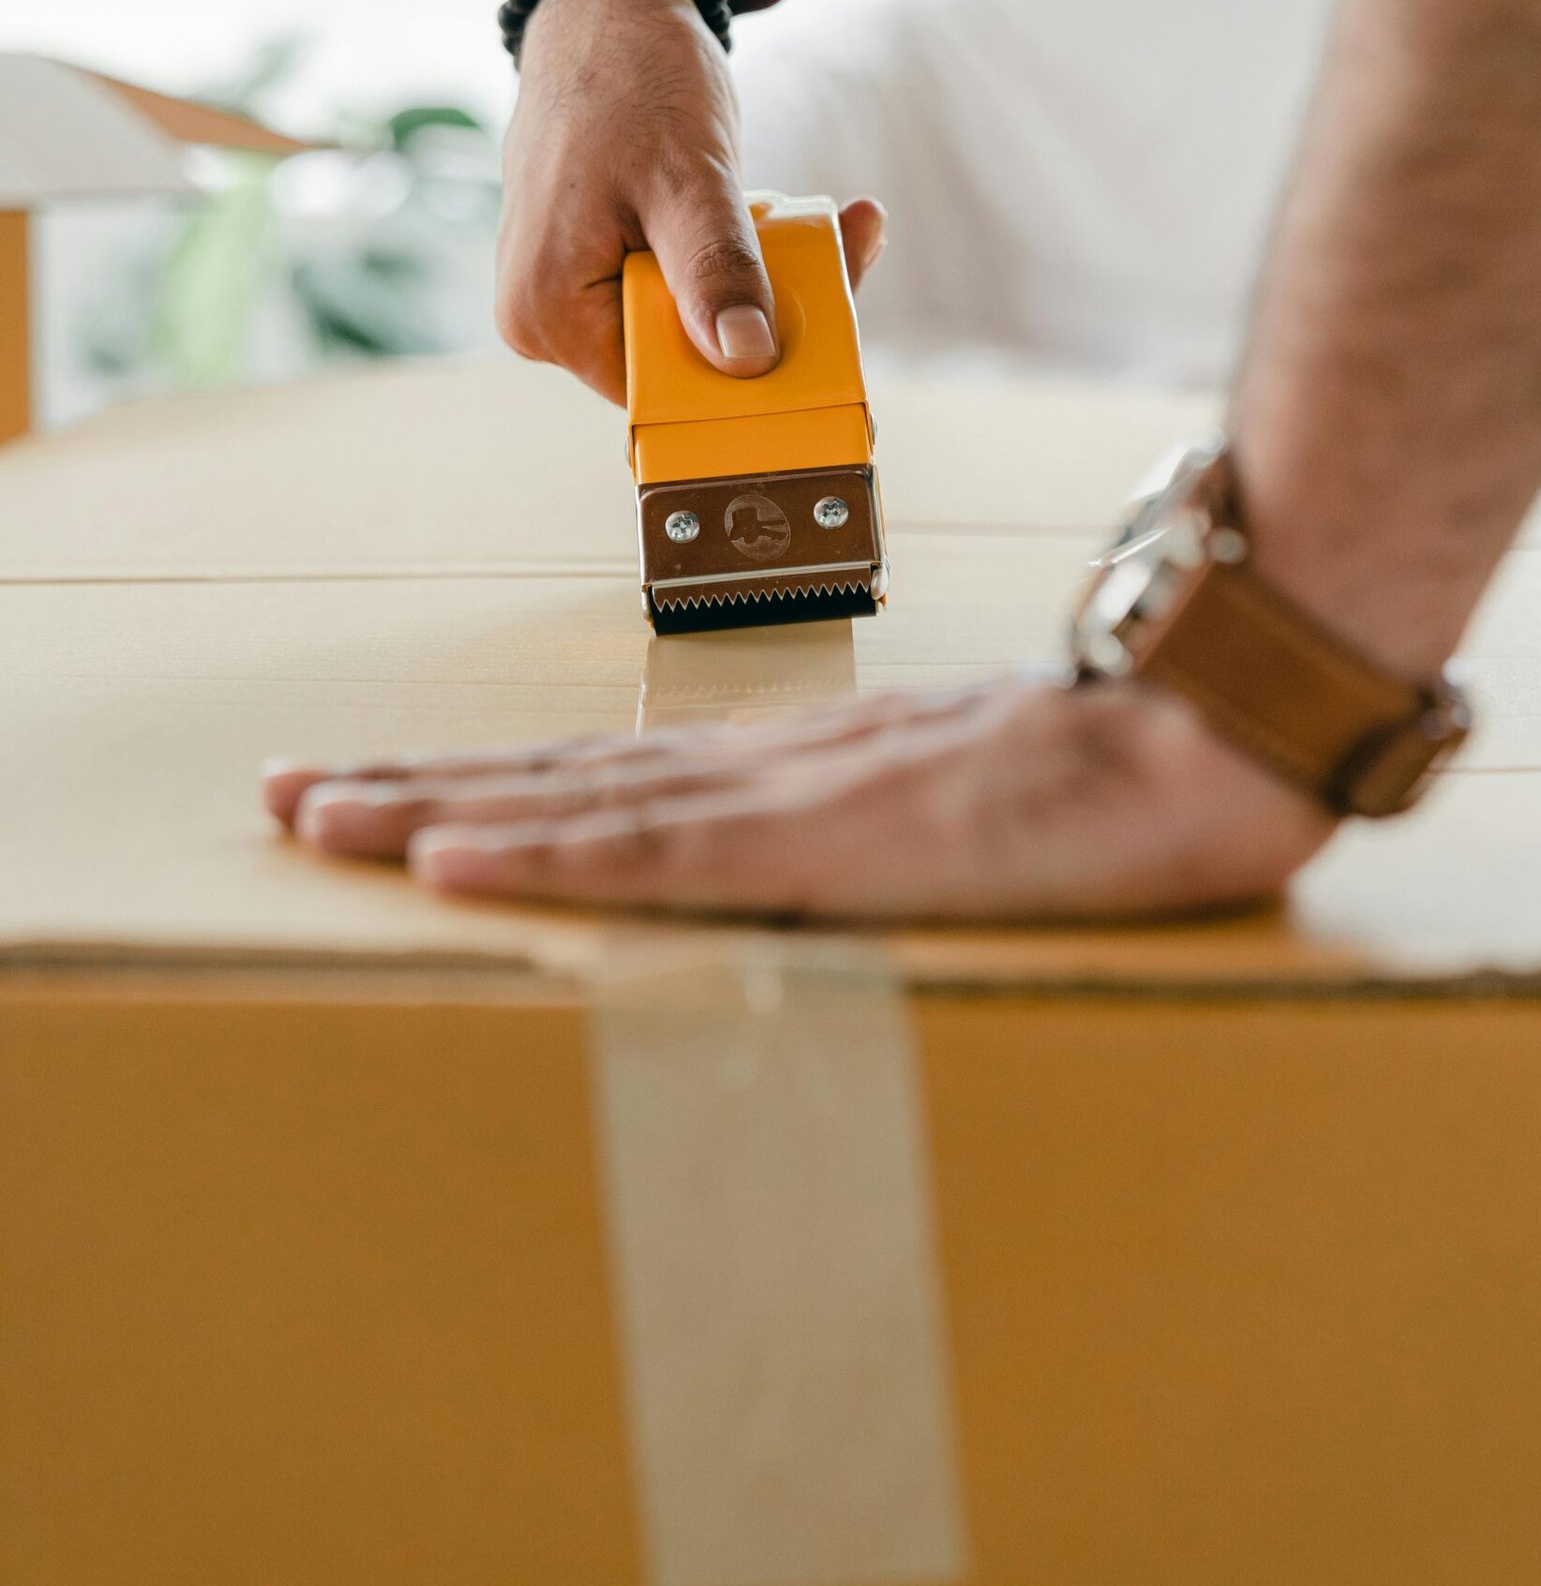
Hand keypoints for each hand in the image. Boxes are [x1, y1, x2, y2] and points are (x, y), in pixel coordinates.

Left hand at [262, 674, 1331, 921]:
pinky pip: (658, 853)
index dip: (488, 784)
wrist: (1207, 729)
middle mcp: (766, 770)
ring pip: (576, 803)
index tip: (382, 789)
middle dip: (415, 786)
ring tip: (317, 817)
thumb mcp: (968, 798)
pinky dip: (541, 852)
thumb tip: (821, 849)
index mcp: (794, 770)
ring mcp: (790, 797)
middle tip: (288, 794)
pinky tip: (449, 857)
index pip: (611, 776)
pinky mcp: (828, 837)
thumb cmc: (1110, 767)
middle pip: (560, 776)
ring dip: (435, 809)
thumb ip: (885, 814)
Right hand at [495, 0, 886, 403]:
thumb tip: (748, 359)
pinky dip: (742, 258)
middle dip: (772, 313)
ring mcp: (571, 291)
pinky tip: (784, 213)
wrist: (607, 5)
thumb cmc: (632, 78)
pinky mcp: (602, 264)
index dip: (746, 374)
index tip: (830, 330)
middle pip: (683, 358)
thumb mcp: (688, 179)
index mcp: (548, 315)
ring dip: (767, 280)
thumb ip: (716, 271)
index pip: (662, 389)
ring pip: (693, 321)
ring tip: (826, 222)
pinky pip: (685, 287)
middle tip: (848, 245)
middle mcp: (546, 319)